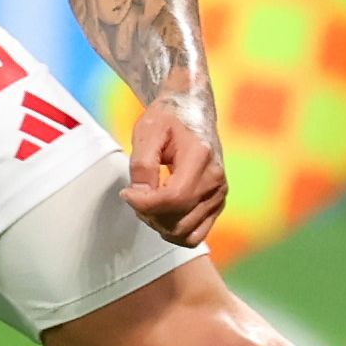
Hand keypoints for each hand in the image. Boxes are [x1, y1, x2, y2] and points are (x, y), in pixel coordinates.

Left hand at [125, 94, 226, 248]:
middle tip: (134, 195)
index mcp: (200, 158)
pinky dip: (175, 231)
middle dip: (149, 214)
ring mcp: (219, 195)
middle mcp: (215, 180)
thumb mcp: (147, 131)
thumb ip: (142, 164)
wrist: (191, 111)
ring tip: (146, 204)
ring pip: (186, 232)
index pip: (175, 198)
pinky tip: (160, 213)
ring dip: (160, 225)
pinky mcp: (217, 204)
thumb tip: (139, 194)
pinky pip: (196, 234)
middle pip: (179, 219)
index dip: (145, 204)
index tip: (127, 193)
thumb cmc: (169, 118)